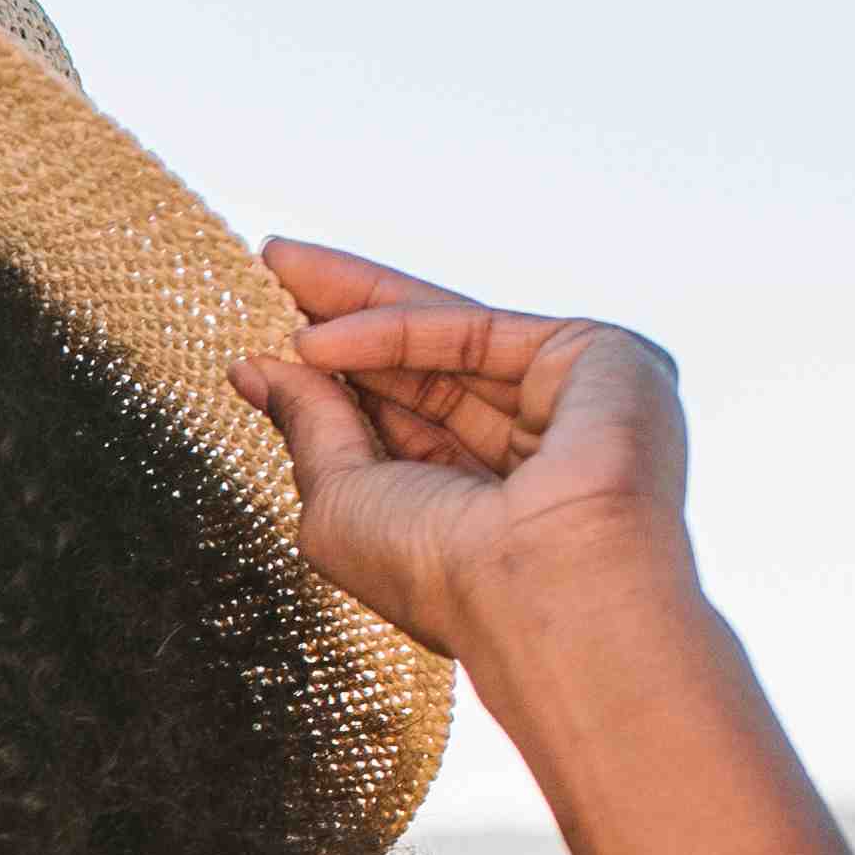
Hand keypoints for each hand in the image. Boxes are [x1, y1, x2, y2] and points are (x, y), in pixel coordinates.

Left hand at [224, 240, 694, 669]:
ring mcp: (568, 401)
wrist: (538, 590)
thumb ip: (309, 426)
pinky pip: (475, 330)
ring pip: (449, 334)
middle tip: (270, 265)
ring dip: (359, 299)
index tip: (260, 338)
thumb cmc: (438, 575)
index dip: (332, 375)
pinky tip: (317, 335)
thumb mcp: (341, 500)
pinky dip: (393, 326)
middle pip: (422, 365)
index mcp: (477, 502)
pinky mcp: (598, 358)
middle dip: (342, 314)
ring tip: (277, 267)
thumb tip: (256, 368)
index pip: (397, 419)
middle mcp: (528, 450)